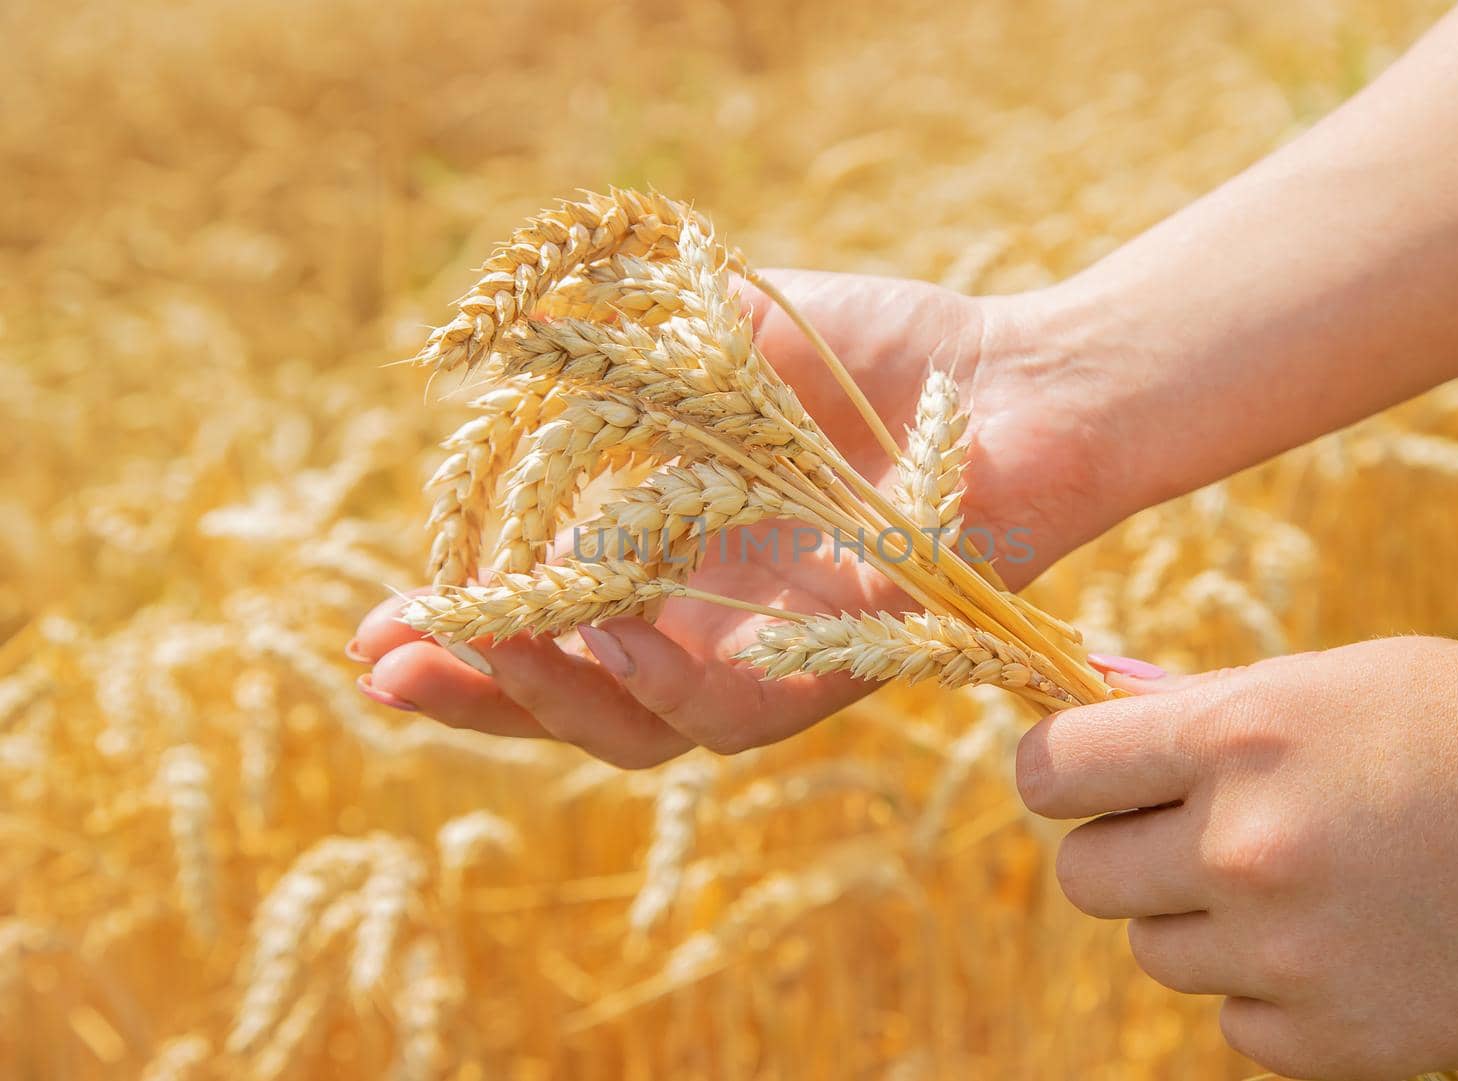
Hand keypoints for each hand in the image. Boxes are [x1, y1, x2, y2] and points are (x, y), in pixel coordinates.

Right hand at [350, 271, 1126, 765]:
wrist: (1019, 383)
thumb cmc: (885, 356)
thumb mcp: (729, 336)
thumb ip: (631, 354)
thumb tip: (514, 347)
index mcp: (673, 555)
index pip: (549, 618)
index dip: (467, 631)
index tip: (382, 620)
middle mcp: (710, 620)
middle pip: (574, 695)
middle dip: (475, 687)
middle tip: (384, 663)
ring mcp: (769, 654)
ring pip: (636, 726)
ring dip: (546, 695)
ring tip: (479, 644)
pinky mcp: (833, 671)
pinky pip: (729, 710)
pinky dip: (654, 684)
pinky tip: (598, 632)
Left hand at [1017, 637, 1457, 1078]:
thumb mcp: (1344, 681)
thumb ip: (1213, 709)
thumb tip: (1110, 721)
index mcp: (1241, 736)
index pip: (1053, 769)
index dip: (1057, 772)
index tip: (1076, 776)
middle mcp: (1245, 848)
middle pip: (1083, 875)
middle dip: (1123, 849)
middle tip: (1190, 831)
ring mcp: (1287, 954)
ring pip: (1154, 950)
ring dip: (1198, 920)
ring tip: (1292, 887)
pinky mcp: (1335, 1043)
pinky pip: (1233, 1023)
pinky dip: (1267, 992)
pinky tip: (1339, 947)